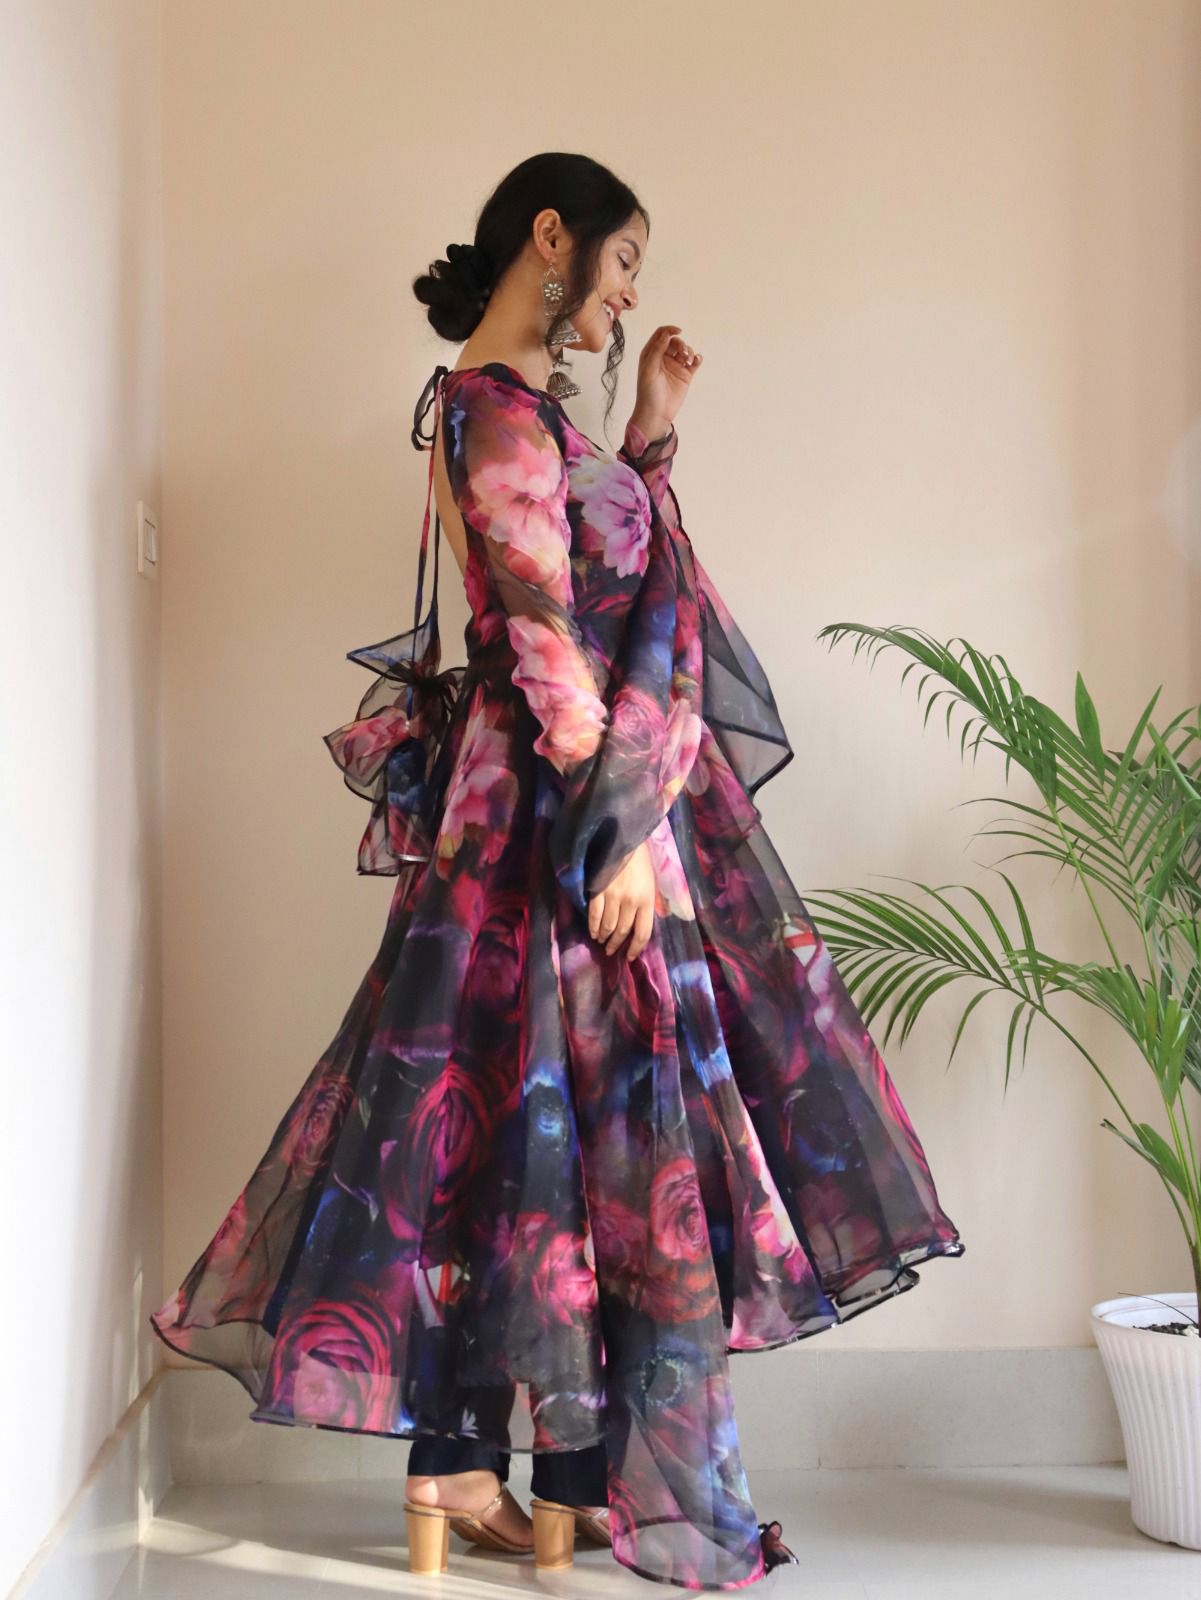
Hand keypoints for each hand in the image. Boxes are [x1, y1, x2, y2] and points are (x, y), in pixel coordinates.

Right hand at [587, 838, 655, 961]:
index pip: (642, 933)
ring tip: (602, 941)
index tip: (629, 956)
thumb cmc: (640, 860)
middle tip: (611, 951)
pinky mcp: (598, 890)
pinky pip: (594, 915)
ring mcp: (613, 896)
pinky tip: (593, 932)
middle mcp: (631, 901)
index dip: (635, 948)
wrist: (623, 838)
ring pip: (608, 926)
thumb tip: (645, 923)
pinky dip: (593, 926)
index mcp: (647, 900)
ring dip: (604, 937)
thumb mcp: (651, 882)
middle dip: (616, 944)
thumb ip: (650, 902)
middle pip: (622, 931)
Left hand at [629, 325, 702, 439]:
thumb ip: (657, 350)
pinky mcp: (685, 375)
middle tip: (683, 354)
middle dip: (681, 344)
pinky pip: (694, 362)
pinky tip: (697, 360)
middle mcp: (663, 358)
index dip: (669, 330)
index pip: (661, 334)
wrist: (656, 413)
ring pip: (685, 350)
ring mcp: (675, 366)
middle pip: (675, 341)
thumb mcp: (649, 369)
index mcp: (651, 354)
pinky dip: (697, 358)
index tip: (678, 331)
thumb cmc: (648, 392)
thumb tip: (666, 333)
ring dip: (689, 351)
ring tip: (688, 360)